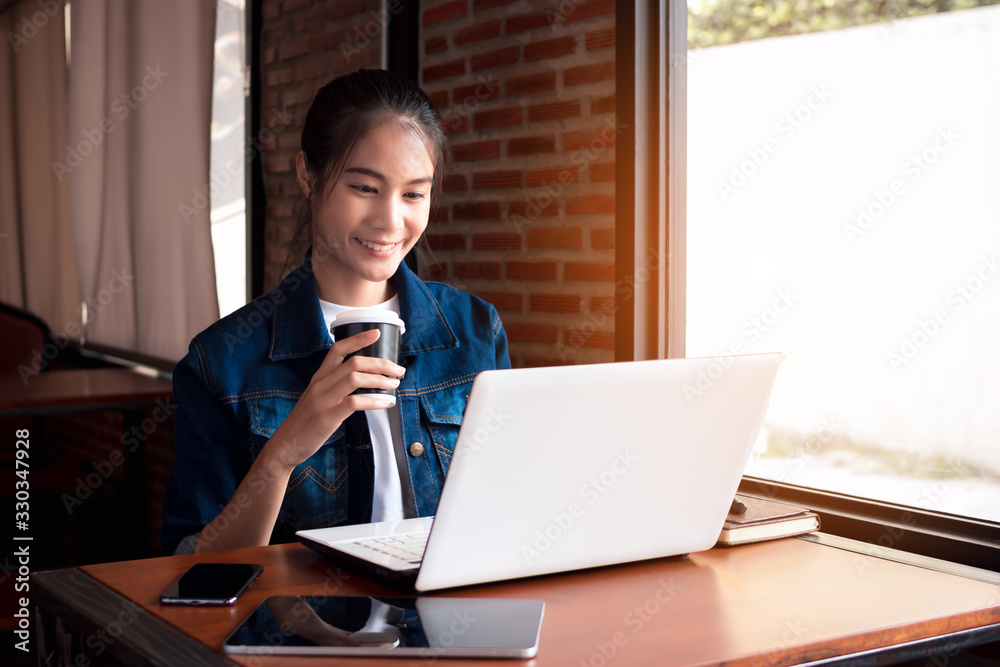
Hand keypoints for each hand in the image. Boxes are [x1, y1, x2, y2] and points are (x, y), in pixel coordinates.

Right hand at [265, 329, 404, 469]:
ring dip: (380, 380)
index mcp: (319, 377)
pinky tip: (386, 403)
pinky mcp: (327, 417)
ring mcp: (323, 400)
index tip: (376, 333)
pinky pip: (355, 402)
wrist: (285, 444)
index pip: (338, 349)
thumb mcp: (318, 397)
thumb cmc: (305, 422)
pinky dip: (375, 401)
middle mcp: (320, 384)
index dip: (358, 339)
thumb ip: (336, 386)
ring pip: (355, 379)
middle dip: (380, 364)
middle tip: (398, 370)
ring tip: (394, 385)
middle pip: (353, 362)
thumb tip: (365, 382)